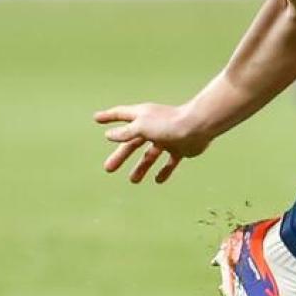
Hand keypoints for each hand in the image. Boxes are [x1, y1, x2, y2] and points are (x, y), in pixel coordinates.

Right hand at [93, 103, 211, 184]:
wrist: (198, 127)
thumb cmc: (168, 124)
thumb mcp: (141, 127)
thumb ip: (125, 132)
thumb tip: (109, 135)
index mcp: (143, 116)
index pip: (121, 115)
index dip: (108, 117)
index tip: (96, 118)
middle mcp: (154, 126)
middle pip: (133, 142)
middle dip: (121, 155)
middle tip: (108, 169)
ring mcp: (167, 138)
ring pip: (150, 154)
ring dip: (141, 167)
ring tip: (133, 180)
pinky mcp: (180, 148)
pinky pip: (170, 162)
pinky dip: (164, 171)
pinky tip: (158, 180)